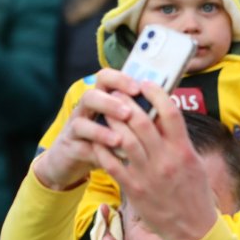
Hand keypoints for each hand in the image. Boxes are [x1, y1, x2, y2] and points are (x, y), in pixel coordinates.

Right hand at [32, 69, 138, 189]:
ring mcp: (76, 127)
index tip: (138, 87)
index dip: (120, 79)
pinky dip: (97, 151)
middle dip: (111, 102)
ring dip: (101, 129)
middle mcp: (87, 109)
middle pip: (91, 94)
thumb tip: (168, 107)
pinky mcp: (71, 146)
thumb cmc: (108, 140)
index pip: (106, 78)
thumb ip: (140, 115)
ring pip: (81, 119)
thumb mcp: (123, 126)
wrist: (75, 160)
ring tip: (119, 138)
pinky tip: (111, 155)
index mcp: (102, 99)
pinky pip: (81, 145)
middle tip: (129, 113)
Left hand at [92, 83, 218, 239]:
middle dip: (125, 103)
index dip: (155, 93)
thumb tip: (163, 117)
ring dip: (111, 121)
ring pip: (123, 138)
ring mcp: (148, 175)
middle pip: (141, 120)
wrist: (193, 229)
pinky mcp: (134, 189)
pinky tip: (99, 140)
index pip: (170, 112)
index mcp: (184, 150)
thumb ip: (179, 141)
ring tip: (106, 112)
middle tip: (117, 93)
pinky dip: (102, 148)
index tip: (145, 84)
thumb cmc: (195, 194)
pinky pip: (112, 163)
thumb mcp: (194, 163)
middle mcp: (166, 160)